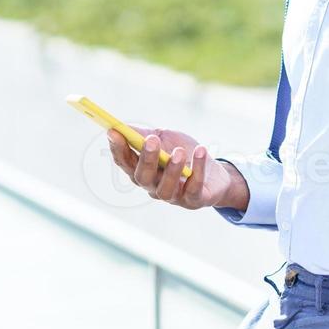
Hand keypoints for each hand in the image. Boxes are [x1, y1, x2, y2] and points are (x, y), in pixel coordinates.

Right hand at [105, 124, 246, 211]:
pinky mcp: (194, 201)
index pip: (125, 163)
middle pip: (142, 177)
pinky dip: (197, 169)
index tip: (114, 132)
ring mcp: (173, 196)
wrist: (215, 173)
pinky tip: (200, 151)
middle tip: (151, 141)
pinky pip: (193, 189)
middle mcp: (153, 187)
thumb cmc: (184, 153)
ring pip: (165, 189)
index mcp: (142, 170)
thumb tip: (123, 127)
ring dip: (171, 169)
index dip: (118, 149)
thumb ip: (145, 135)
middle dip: (146, 159)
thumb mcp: (165, 139)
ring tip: (179, 151)